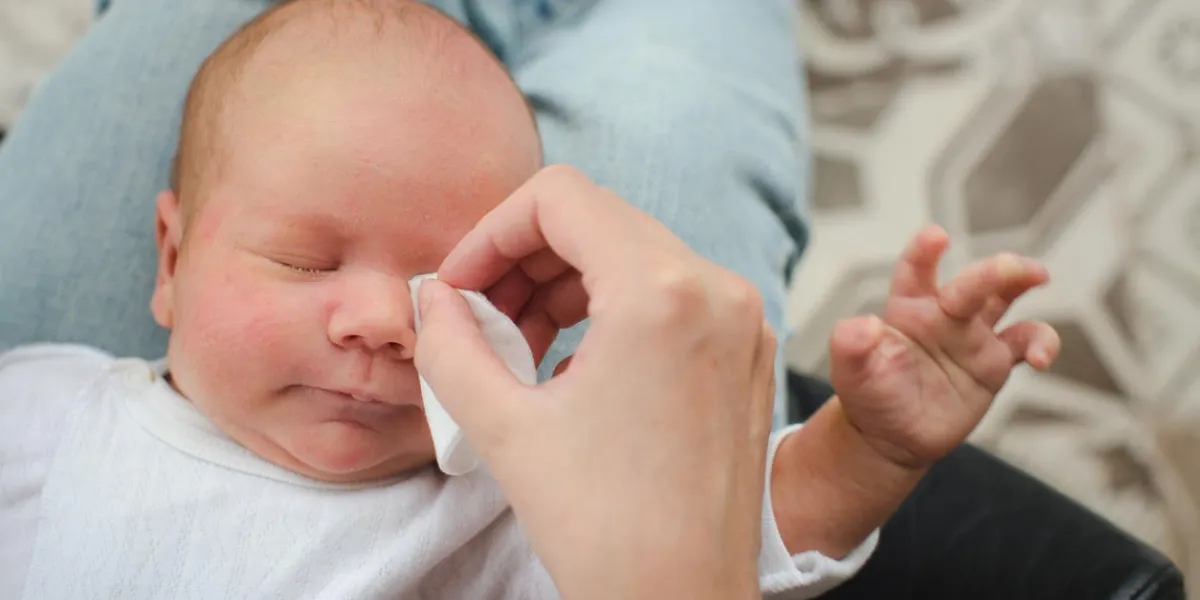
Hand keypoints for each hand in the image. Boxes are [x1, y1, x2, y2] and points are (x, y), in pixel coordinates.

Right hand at [414, 165, 774, 599]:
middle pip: (599, 220)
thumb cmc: (605, 529)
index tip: (460, 285)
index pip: (561, 197)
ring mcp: (742, 321)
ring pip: (635, 253)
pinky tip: (572, 366)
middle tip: (480, 320)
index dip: (491, 230)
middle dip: (524, 260)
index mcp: (660, 293)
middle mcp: (716, 290)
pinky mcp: (748, 353)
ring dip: (565, 284)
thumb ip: (449, 343)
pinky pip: (670, 294)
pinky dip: (612, 309)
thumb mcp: (501, 427)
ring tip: (519, 348)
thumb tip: (433, 295)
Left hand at [830, 225, 1060, 468]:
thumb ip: (850, 344)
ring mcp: (971, 334)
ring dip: (1021, 282)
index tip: (935, 236)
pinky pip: (1026, 342)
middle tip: (1012, 266)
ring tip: (1038, 277)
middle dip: (992, 270)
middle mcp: (942, 313)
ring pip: (1004, 297)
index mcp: (906, 307)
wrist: (890, 435)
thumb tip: (863, 325)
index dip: (924, 251)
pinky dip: (1042, 343)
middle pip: (971, 282)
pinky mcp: (994, 362)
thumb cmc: (868, 394)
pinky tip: (1041, 358)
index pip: (915, 271)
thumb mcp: (850, 371)